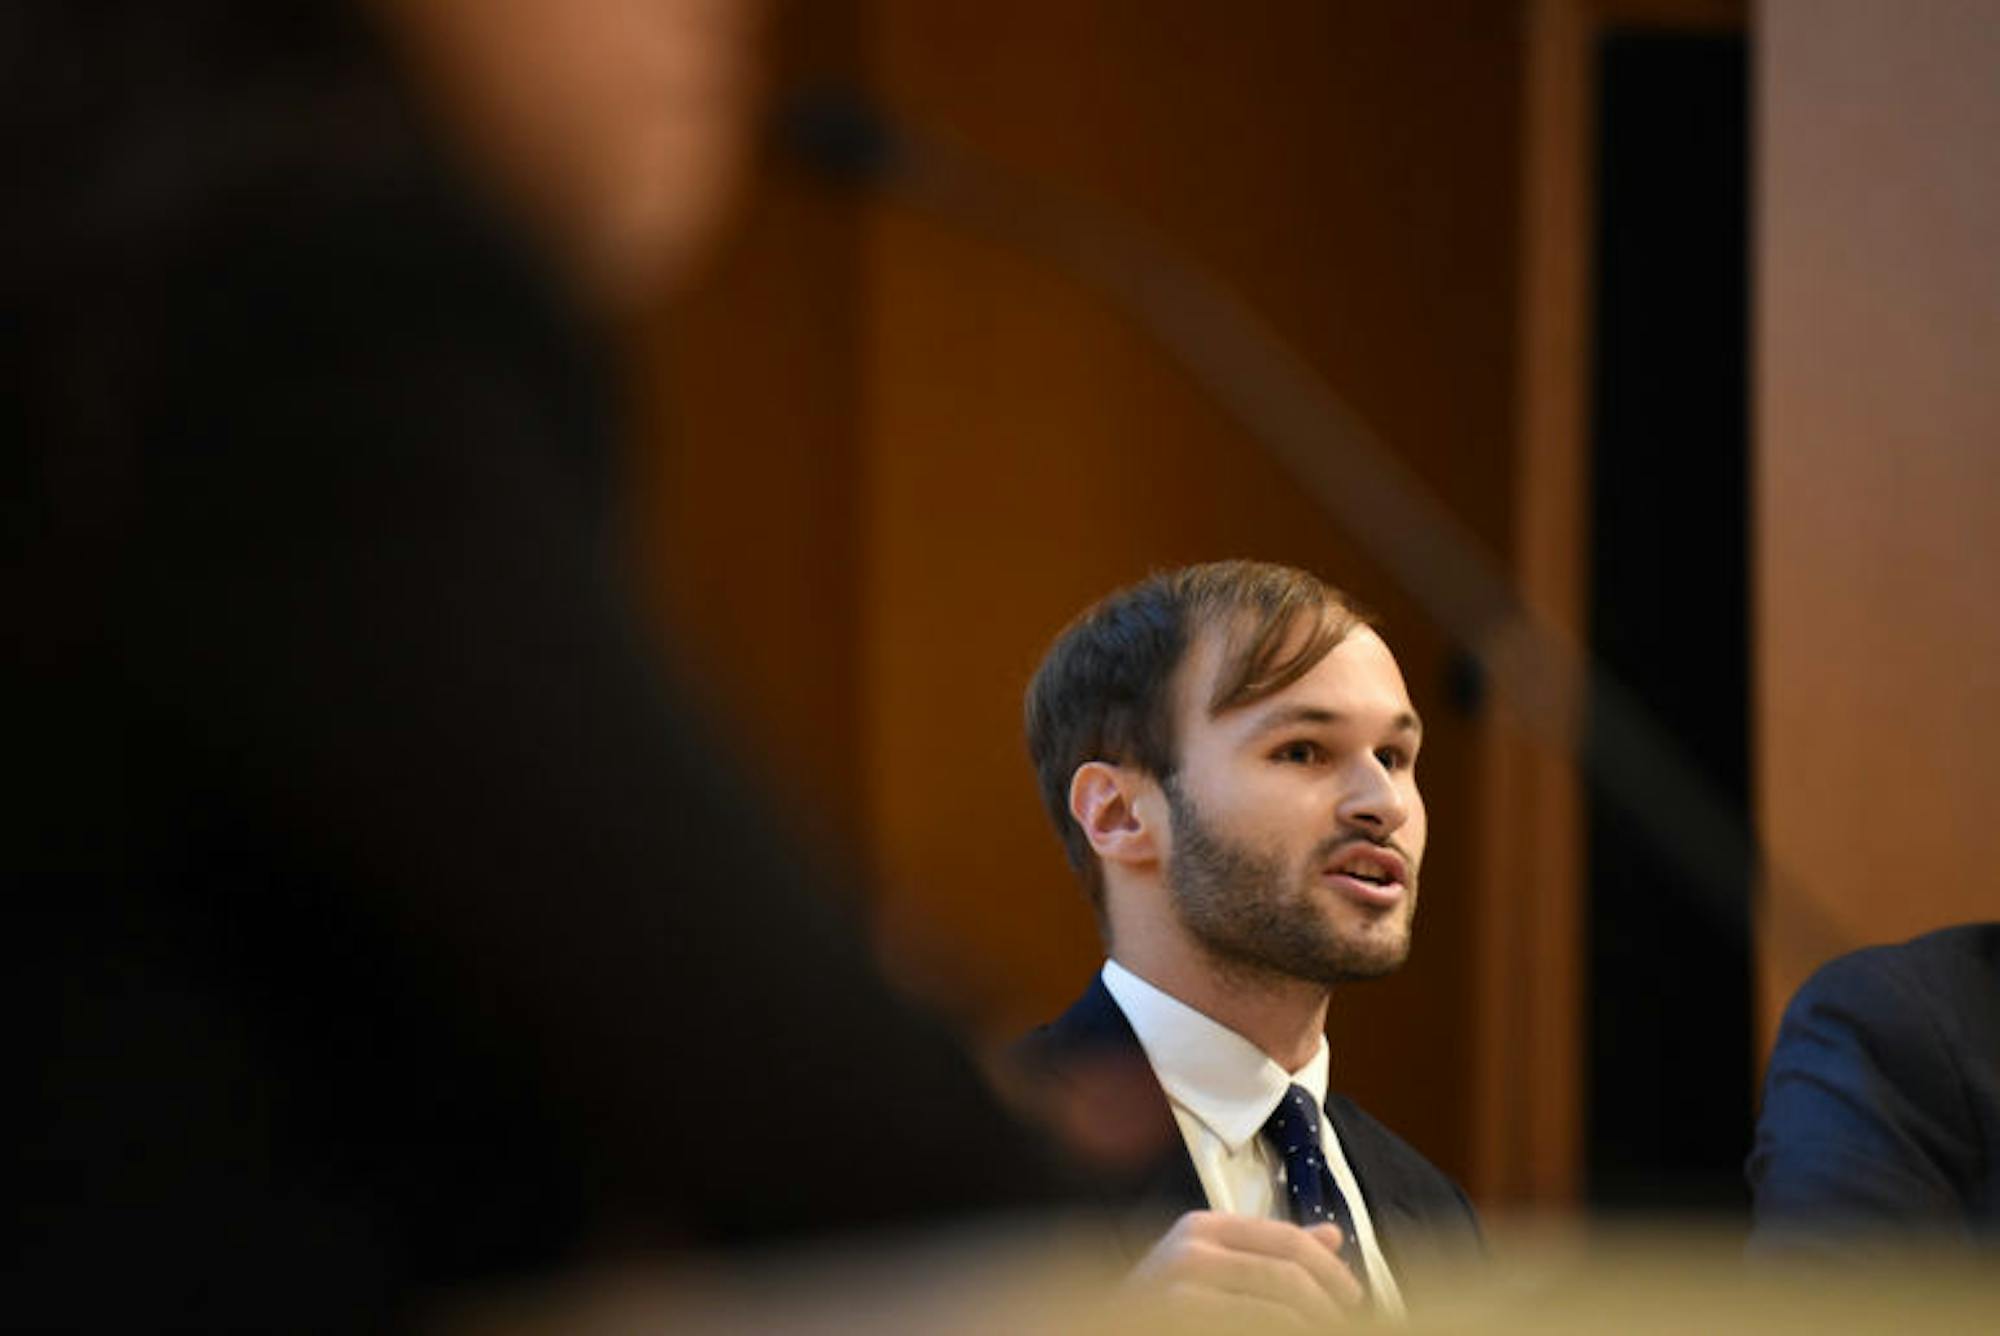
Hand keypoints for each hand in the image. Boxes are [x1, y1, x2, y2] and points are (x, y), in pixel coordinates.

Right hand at [1126, 1210, 1363, 1327]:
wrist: (1105, 1326)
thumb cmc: (1165, 1306)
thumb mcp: (1212, 1265)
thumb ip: (1267, 1251)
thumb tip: (1332, 1235)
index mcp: (1203, 1227)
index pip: (1286, 1239)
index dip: (1330, 1270)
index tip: (1354, 1297)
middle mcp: (1190, 1252)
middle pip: (1286, 1275)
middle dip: (1326, 1306)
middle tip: (1345, 1327)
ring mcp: (1179, 1292)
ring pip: (1273, 1312)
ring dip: (1309, 1329)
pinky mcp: (1175, 1321)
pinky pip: (1247, 1331)